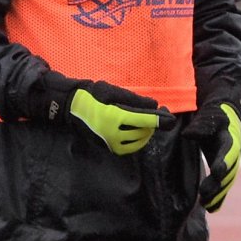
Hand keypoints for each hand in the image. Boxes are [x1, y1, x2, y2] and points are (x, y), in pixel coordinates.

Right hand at [37, 73, 171, 155]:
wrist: (70, 108)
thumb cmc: (91, 95)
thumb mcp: (112, 92)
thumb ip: (134, 100)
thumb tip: (154, 105)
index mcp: (114, 116)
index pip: (142, 119)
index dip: (157, 120)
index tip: (170, 119)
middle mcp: (113, 133)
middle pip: (142, 131)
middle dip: (152, 124)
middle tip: (158, 116)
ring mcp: (110, 142)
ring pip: (138, 142)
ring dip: (146, 133)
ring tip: (148, 123)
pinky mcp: (108, 148)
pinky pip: (129, 147)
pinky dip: (137, 141)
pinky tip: (138, 133)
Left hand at [187, 101, 240, 211]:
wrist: (226, 117)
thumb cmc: (215, 116)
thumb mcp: (210, 116)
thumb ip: (201, 125)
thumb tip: (187, 134)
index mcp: (231, 139)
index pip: (229, 152)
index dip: (224, 161)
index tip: (217, 171)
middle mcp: (234, 154)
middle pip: (228, 172)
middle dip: (218, 184)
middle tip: (205, 195)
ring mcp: (231, 163)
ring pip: (226, 182)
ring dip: (218, 194)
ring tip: (206, 205)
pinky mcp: (225, 170)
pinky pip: (223, 185)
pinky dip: (219, 197)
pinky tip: (211, 209)